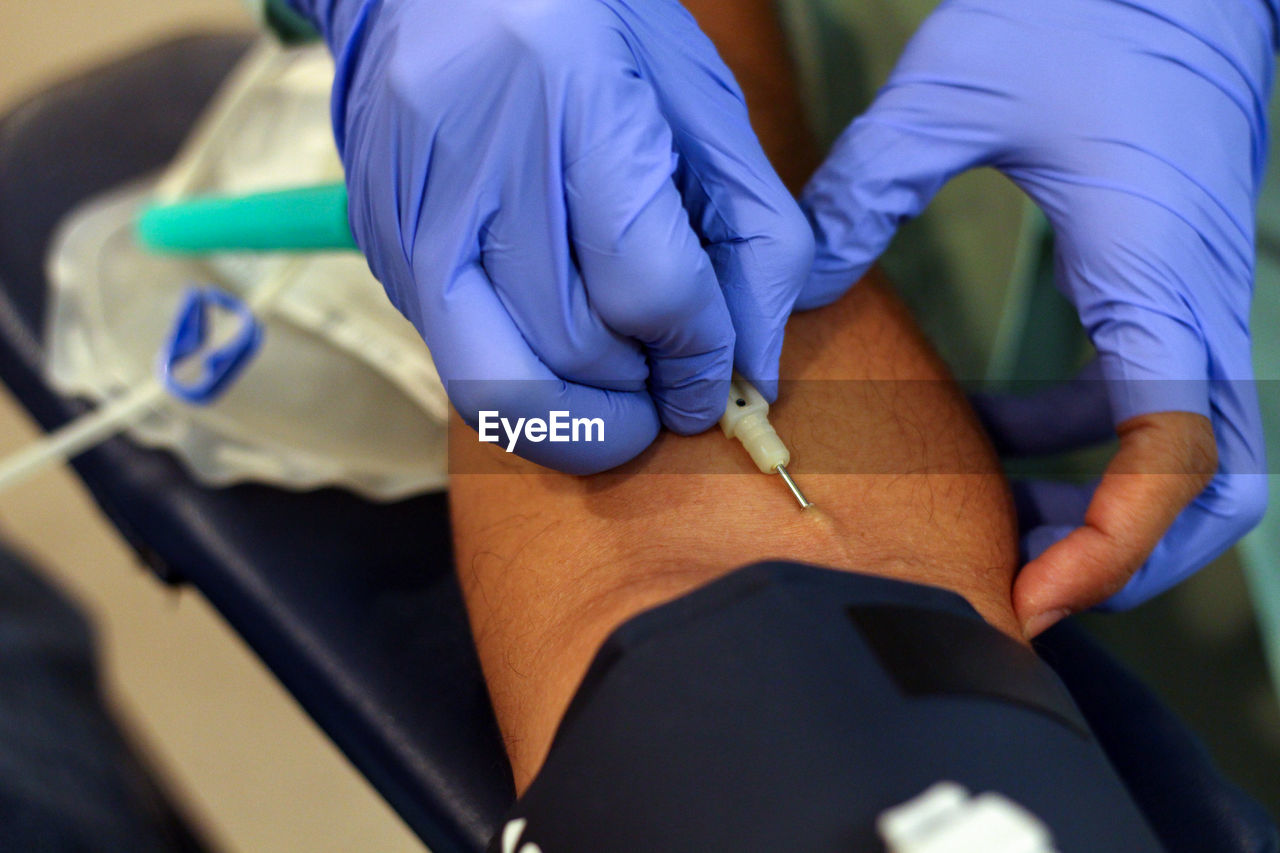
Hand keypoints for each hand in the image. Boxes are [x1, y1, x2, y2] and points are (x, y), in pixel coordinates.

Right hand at [289, 0, 811, 473]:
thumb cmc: (589, 23)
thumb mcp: (701, 100)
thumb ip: (753, 232)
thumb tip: (752, 367)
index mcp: (572, 93)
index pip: (649, 285)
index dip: (698, 358)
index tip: (717, 378)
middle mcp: (475, 162)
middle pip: (575, 350)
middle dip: (642, 396)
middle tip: (671, 384)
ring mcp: (413, 216)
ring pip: (500, 386)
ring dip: (582, 418)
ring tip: (622, 391)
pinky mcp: (384, 254)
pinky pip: (458, 366)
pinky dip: (527, 389)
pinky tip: (561, 352)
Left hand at [799, 0, 1271, 631]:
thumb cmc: (1083, 5)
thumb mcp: (950, 96)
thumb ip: (861, 195)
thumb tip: (786, 287)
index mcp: (1155, 277)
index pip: (1177, 458)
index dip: (1115, 547)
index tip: (1033, 597)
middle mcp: (1192, 301)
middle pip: (1215, 482)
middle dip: (1127, 551)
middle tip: (1020, 587)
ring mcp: (1189, 293)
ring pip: (1181, 446)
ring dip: (1093, 499)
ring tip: (985, 524)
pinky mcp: (1166, 276)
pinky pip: (1141, 389)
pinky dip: (1075, 433)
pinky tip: (989, 428)